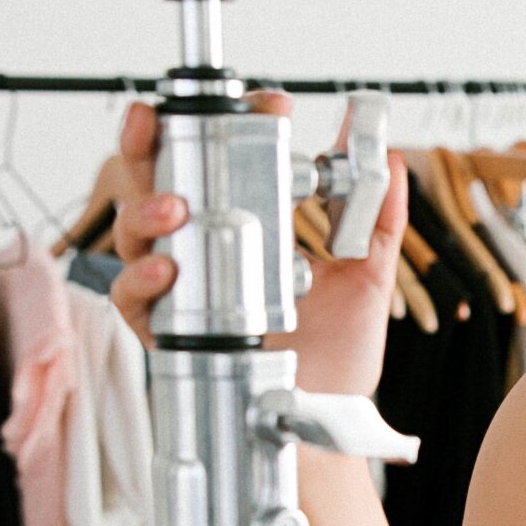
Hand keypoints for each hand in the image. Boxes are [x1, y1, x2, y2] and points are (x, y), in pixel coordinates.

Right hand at [109, 92, 407, 396]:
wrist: (326, 422)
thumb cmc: (337, 359)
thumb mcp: (366, 278)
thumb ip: (377, 219)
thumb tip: (390, 158)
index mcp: (250, 228)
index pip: (226, 161)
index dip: (235, 125)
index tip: (266, 103)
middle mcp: (209, 252)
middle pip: (161, 183)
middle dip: (148, 143)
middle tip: (153, 117)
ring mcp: (185, 290)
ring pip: (137, 234)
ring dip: (147, 212)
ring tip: (174, 208)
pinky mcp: (171, 333)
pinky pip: (136, 300)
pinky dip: (144, 281)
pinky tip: (168, 270)